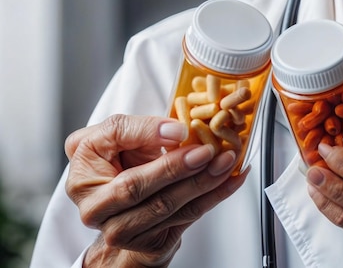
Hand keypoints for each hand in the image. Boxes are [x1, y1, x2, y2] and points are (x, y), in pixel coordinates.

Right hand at [65, 114, 247, 266]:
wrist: (122, 199)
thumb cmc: (117, 158)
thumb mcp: (117, 133)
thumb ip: (140, 128)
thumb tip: (175, 132)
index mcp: (84, 178)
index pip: (115, 157)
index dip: (150, 142)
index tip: (181, 131)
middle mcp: (97, 210)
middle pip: (140, 190)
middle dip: (179, 169)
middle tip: (209, 150)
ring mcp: (121, 232)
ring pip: (167, 207)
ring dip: (204, 182)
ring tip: (227, 160)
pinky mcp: (149, 242)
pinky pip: (186, 217)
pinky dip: (214, 196)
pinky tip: (232, 179)